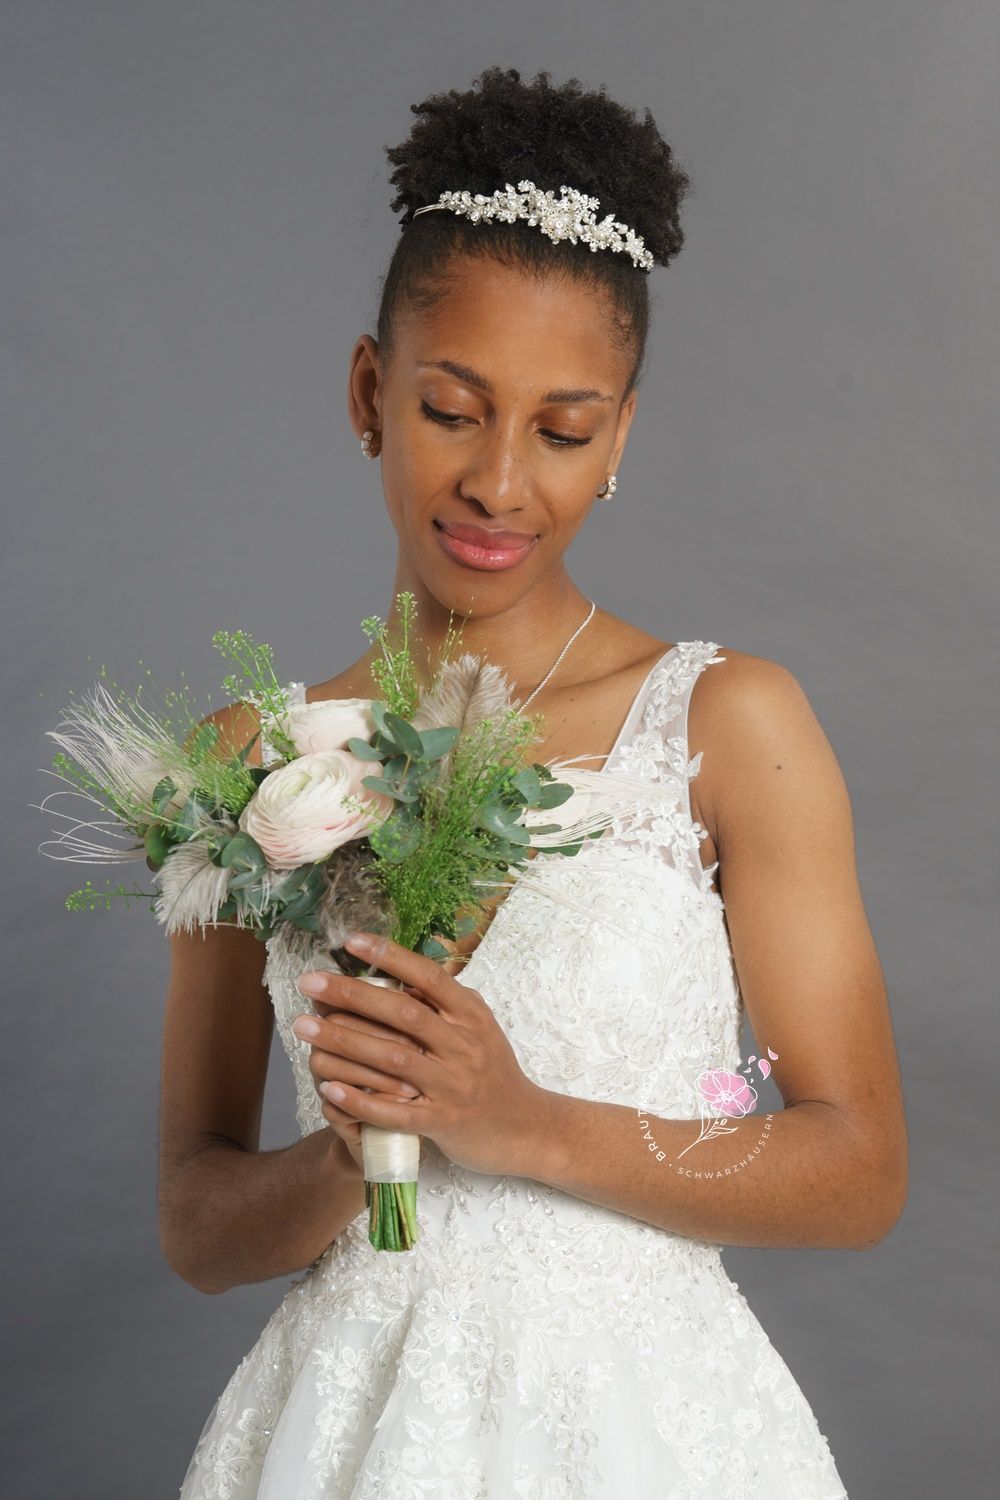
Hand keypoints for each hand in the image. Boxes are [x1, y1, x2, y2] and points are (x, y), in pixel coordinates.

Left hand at [292, 931, 552, 1176]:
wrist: (525, 1128)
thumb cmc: (492, 1072)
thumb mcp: (478, 1027)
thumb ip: (444, 1002)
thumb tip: (400, 972)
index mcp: (470, 1015)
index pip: (428, 976)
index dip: (390, 956)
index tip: (351, 941)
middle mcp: (463, 1045)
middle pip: (402, 1013)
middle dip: (351, 995)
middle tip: (309, 983)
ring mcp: (452, 1085)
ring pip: (392, 1058)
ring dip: (344, 1042)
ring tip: (304, 1029)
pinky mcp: (442, 1122)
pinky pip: (394, 1111)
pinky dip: (360, 1099)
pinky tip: (329, 1088)